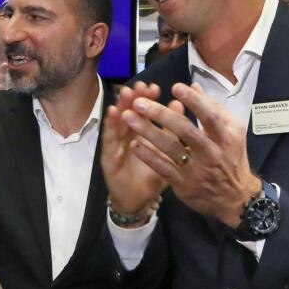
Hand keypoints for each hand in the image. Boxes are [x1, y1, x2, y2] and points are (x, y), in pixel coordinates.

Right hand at [101, 82, 168, 216]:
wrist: (139, 201)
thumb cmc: (152, 175)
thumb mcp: (166, 151)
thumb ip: (171, 129)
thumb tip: (180, 103)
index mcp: (141, 132)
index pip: (144, 112)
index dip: (148, 99)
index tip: (155, 88)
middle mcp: (127, 135)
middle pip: (130, 113)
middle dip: (135, 98)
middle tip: (141, 86)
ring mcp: (116, 145)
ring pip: (118, 122)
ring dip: (121, 106)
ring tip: (126, 93)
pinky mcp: (108, 157)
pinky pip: (108, 140)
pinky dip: (110, 125)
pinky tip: (112, 112)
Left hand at [122, 82, 260, 226]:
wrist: (235, 198)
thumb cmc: (230, 156)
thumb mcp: (232, 131)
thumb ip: (214, 107)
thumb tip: (194, 85)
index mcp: (225, 136)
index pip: (210, 115)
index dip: (194, 101)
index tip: (176, 87)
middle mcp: (211, 152)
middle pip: (185, 130)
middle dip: (160, 114)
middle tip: (139, 102)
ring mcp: (196, 170)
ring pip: (169, 148)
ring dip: (147, 131)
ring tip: (128, 117)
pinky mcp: (183, 184)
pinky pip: (163, 168)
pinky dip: (148, 155)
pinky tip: (134, 143)